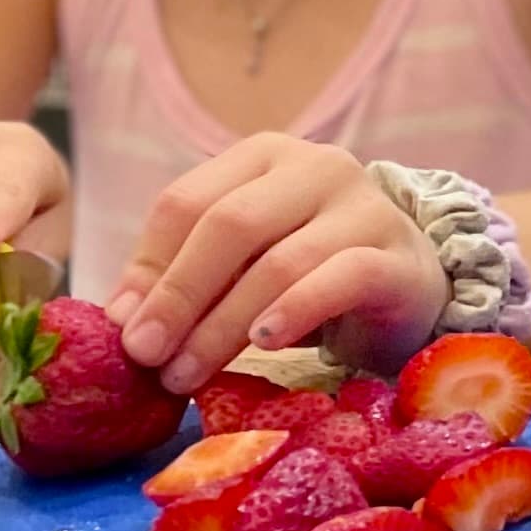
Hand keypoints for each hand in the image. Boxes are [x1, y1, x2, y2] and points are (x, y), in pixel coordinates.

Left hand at [102, 135, 448, 391]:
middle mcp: (317, 167)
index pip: (187, 202)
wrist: (410, 288)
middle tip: (147, 357)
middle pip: (229, 224)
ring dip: (223, 325)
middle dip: (179, 296)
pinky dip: (294, 312)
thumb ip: (184, 278)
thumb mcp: (240, 267)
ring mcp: (364, 208)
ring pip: (279, 261)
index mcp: (265, 157)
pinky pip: (340, 279)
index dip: (148, 267)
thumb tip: (119, 318)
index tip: (124, 330)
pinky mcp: (398, 257)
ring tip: (189, 374)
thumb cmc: (312, 274)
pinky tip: (265, 345)